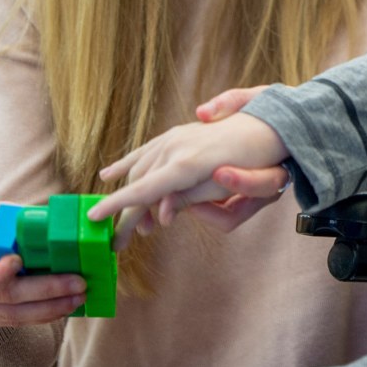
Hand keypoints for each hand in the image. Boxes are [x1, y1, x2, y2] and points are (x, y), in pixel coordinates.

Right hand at [0, 200, 84, 331]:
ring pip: (8, 315)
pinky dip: (38, 314)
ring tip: (78, 297)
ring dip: (48, 308)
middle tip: (77, 282)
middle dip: (43, 291)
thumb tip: (51, 219)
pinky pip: (9, 320)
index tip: (18, 261)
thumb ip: (8, 218)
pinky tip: (63, 306)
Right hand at [88, 103, 288, 248]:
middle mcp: (176, 147)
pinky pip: (148, 149)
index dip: (117, 206)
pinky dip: (129, 162)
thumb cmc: (256, 162)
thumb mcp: (226, 189)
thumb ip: (188, 200)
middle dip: (126, 212)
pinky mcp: (180, 132)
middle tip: (118, 241)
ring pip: (140, 167)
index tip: (93, 219)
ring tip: (127, 222)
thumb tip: (160, 213)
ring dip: (130, 194)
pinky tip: (110, 173)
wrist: (272, 125)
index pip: (143, 190)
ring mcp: (177, 136)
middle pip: (139, 183)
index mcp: (185, 164)